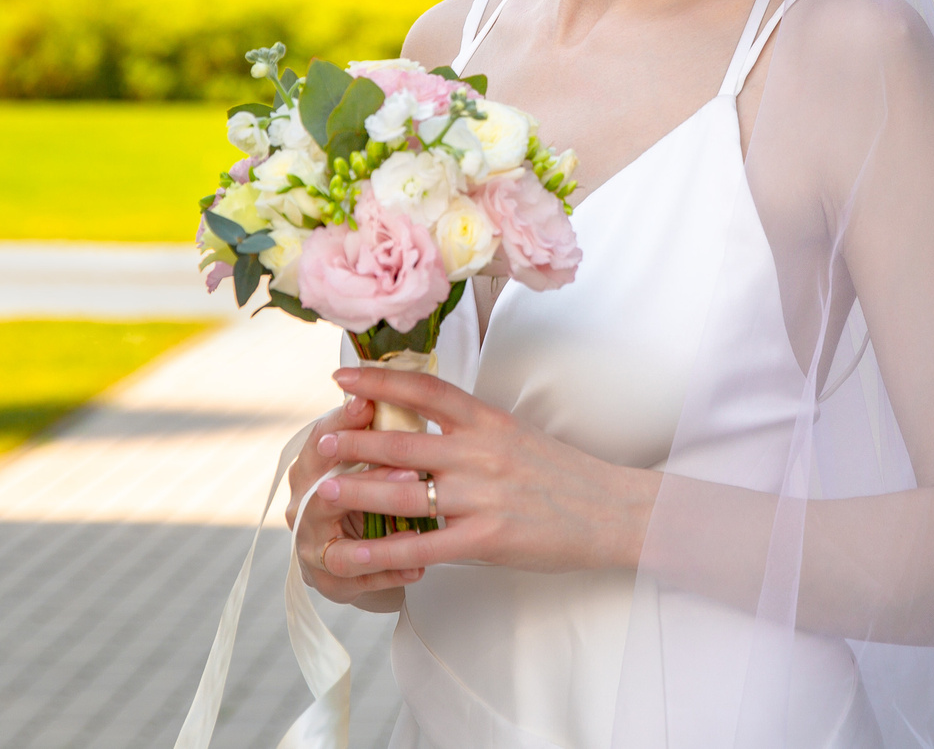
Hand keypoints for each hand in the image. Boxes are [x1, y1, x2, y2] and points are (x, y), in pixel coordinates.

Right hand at [288, 390, 425, 608]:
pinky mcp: (330, 581)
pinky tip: (418, 569)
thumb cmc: (361, 484)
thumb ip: (373, 427)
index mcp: (309, 468)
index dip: (342, 422)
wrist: (349, 540)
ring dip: (380, 542)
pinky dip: (389, 575)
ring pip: (340, 550)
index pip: (319, 441)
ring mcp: (313, 548)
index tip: (369, 404)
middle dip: (369, 482)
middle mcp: (302, 507)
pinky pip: (360, 583)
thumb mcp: (366, 452)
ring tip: (415, 533)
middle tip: (411, 470)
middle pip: (324, 494)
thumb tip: (383, 388)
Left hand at [307, 364, 657, 586]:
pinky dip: (380, 553)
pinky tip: (353, 557)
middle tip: (320, 439)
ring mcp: (481, 497)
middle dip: (355, 439)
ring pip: (402, 493)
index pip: (425, 390)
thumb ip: (472, 431)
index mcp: (488, 420)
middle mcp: (480, 452)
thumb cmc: (564, 475)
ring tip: (322, 490)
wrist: (613, 511)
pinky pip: (421, 547)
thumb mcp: (517, 435)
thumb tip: (424, 424)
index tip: (342, 376)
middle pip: (402, 441)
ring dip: (355, 491)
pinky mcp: (485, 540)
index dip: (378, 380)